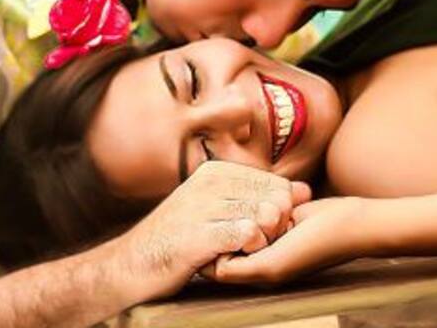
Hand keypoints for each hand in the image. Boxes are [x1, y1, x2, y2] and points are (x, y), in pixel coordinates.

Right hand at [113, 161, 311, 299]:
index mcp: (214, 172)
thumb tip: (304, 190)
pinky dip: (249, 250)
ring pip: (265, 217)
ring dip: (263, 241)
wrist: (132, 265)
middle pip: (274, 199)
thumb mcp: (214, 210)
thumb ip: (257, 198)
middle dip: (277, 226)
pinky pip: (248, 235)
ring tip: (242, 251)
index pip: (274, 183)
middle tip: (255, 245)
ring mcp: (204, 207)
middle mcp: (210, 183)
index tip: (262, 230)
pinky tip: (233, 256)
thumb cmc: (178, 240)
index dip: (279, 210)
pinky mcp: (200, 234)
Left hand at [201, 196, 373, 284]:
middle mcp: (263, 255)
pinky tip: (287, 204)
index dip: (220, 245)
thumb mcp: (273, 265)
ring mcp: (273, 235)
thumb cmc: (316, 247)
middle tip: (259, 221)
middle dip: (237, 225)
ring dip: (253, 210)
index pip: (218, 261)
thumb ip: (240, 269)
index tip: (234, 233)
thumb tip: (210, 268)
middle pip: (229, 238)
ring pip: (243, 219)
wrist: (352, 222)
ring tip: (278, 214)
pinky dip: (269, 201)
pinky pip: (261, 205)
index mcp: (258, 272)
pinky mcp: (283, 215)